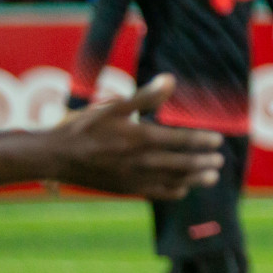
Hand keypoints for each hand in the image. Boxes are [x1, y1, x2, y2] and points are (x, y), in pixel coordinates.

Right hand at [48, 74, 224, 199]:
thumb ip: (145, 97)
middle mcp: (140, 161)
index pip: (180, 140)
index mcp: (139, 138)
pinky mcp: (125, 190)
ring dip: (194, 179)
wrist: (53, 156)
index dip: (202, 141)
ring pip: (172, 180)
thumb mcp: (113, 107)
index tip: (217, 140)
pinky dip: (172, 191)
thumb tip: (170, 79)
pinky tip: (183, 190)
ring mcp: (133, 178)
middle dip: (203, 162)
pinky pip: (155, 193)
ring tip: (212, 177)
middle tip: (219, 161)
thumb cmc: (82, 127)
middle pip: (181, 163)